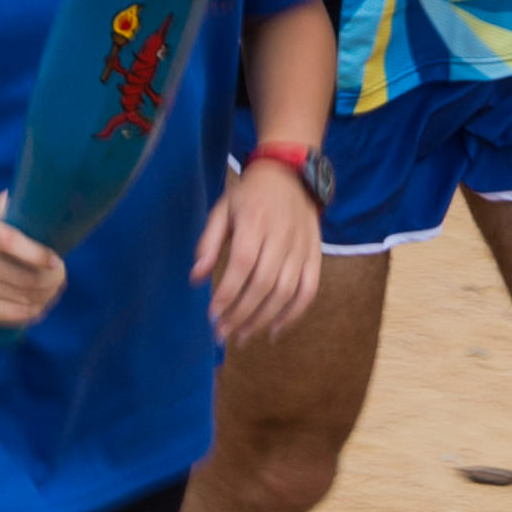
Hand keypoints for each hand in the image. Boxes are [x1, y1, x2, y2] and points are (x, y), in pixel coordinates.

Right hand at [0, 197, 63, 328]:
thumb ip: (17, 204)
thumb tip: (56, 196)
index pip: (9, 243)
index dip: (38, 255)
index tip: (57, 260)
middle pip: (25, 278)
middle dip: (53, 279)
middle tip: (61, 274)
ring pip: (24, 299)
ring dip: (48, 295)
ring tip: (55, 287)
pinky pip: (14, 316)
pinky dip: (35, 311)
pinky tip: (41, 303)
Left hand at [198, 158, 323, 345]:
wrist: (291, 174)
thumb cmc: (250, 195)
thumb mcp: (222, 210)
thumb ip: (208, 243)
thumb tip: (196, 278)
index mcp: (254, 221)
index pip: (242, 264)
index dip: (228, 292)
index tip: (212, 315)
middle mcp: (281, 236)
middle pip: (264, 283)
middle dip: (241, 313)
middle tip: (223, 333)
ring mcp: (301, 247)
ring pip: (286, 291)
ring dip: (264, 319)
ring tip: (243, 336)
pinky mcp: (315, 255)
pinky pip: (308, 290)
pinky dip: (293, 314)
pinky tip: (274, 331)